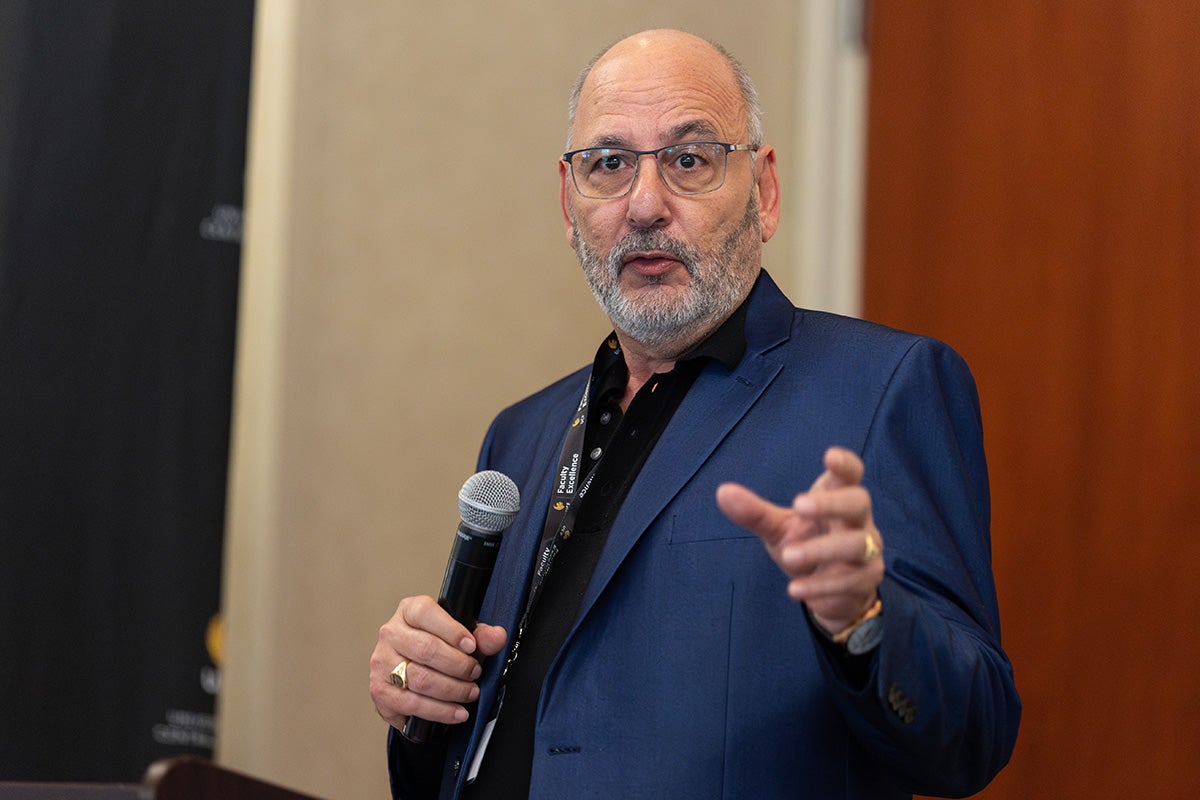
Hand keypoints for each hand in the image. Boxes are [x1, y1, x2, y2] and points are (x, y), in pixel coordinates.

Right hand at [369, 595, 508, 729]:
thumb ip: (481, 636)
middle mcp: (391, 634)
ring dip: (452, 690)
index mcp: (409, 611)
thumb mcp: (461, 637)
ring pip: (420, 679)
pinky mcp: (379, 690)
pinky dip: (439, 711)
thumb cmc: (437, 648)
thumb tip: (497, 637)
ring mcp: (381, 662)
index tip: (472, 646)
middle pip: (426, 650)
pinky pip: (411, 704)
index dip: (452, 631)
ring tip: (470, 693)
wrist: (411, 672)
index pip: (427, 613)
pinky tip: (457, 712)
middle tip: (475, 673)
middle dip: (458, 665)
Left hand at [715, 446, 883, 634]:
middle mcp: (858, 520)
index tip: (829, 456)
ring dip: (821, 550)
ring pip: (857, 545)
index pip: (851, 474)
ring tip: (788, 556)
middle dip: (832, 504)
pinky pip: (850, 582)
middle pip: (859, 502)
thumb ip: (755, 513)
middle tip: (799, 505)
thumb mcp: (778, 528)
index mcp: (837, 497)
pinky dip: (821, 586)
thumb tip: (722, 492)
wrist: (830, 594)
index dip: (845, 463)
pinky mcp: (865, 582)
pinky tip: (795, 589)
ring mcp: (867, 551)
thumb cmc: (806, 545)